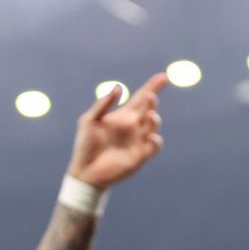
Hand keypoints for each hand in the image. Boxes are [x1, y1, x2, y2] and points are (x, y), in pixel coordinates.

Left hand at [69, 72, 166, 189]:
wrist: (85, 172)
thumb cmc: (85, 146)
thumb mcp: (89, 121)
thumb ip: (103, 104)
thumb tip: (118, 87)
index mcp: (123, 116)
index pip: (141, 98)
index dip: (152, 87)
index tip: (163, 77)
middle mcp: (133, 127)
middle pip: (149, 109)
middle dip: (152, 101)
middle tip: (149, 98)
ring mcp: (138, 141)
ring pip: (154, 126)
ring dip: (154, 119)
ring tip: (150, 115)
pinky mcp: (140, 156)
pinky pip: (154, 146)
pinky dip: (156, 141)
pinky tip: (151, 136)